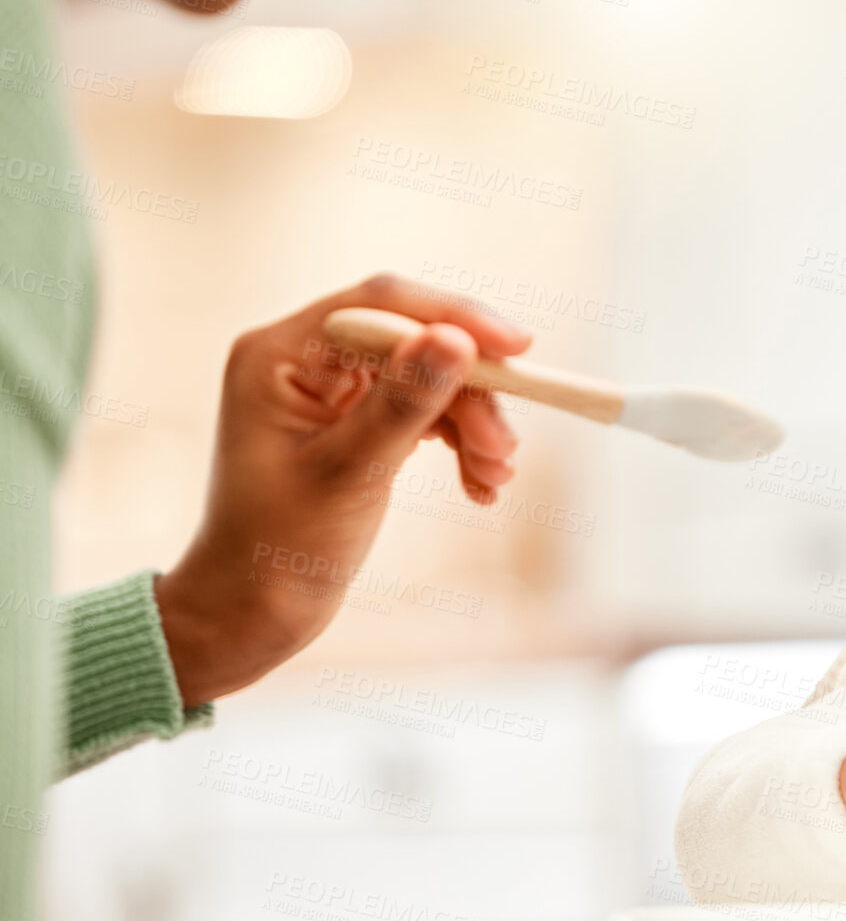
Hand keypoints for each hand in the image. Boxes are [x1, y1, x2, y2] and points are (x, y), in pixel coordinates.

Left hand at [153, 273, 531, 705]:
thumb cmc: (277, 550)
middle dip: (469, 393)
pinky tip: (480, 485)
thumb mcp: (348, 473)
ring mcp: (333, 392)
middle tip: (505, 448)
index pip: (381, 307)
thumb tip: (458, 339)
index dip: (455, 318)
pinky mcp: (358, 422)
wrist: (251, 613)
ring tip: (494, 480)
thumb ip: (403, 403)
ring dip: (472, 426)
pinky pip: (426, 412)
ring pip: (430, 380)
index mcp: (279, 355)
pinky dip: (460, 444)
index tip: (518, 347)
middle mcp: (304, 361)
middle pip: (415, 344)